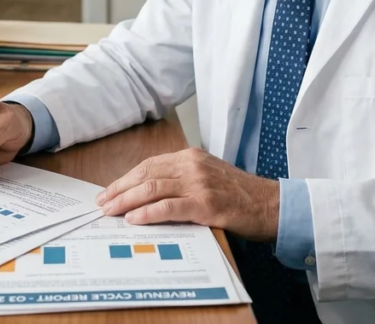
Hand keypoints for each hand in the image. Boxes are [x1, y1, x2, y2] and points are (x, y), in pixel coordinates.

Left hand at [95, 148, 279, 241]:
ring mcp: (199, 183)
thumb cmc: (240, 194)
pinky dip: (148, 213)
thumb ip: (182, 179)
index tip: (109, 191)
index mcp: (191, 156)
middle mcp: (192, 165)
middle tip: (103, 203)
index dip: (126, 178)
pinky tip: (135, 219)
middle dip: (120, 189)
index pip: (149, 164)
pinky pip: (169, 207)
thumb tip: (148, 192)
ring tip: (111, 211)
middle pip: (146, 174)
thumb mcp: (209, 176)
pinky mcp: (206, 204)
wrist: (271, 204)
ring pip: (153, 188)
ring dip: (127, 201)